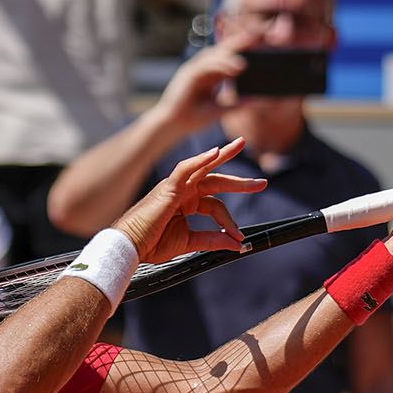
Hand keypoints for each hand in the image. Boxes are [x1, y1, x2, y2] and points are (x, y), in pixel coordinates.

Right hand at [110, 137, 264, 263]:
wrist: (130, 247)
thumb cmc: (152, 244)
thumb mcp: (188, 242)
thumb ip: (211, 240)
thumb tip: (235, 244)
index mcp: (187, 204)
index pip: (216, 206)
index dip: (230, 222)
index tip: (239, 239)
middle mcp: (184, 192)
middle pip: (216, 180)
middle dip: (239, 180)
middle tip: (262, 182)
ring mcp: (176, 187)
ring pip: (205, 168)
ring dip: (225, 156)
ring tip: (242, 145)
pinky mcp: (168, 186)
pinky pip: (187, 168)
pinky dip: (201, 159)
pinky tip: (216, 152)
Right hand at [154, 38, 250, 133]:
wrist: (172, 126)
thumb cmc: (192, 118)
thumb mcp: (220, 110)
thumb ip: (237, 104)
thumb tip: (255, 101)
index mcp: (209, 76)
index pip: (226, 57)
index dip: (241, 49)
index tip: (259, 44)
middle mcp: (201, 69)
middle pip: (221, 50)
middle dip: (238, 43)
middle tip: (257, 37)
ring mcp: (194, 70)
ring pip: (214, 55)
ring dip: (231, 55)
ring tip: (246, 62)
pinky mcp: (188, 75)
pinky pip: (207, 66)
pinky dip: (221, 65)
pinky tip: (235, 68)